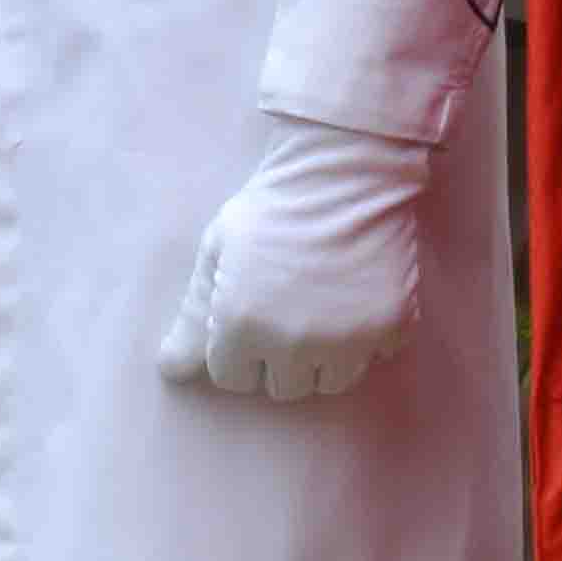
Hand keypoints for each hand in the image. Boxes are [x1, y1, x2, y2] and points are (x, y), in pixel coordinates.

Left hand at [159, 109, 436, 402]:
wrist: (343, 173)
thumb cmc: (271, 208)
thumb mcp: (217, 252)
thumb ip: (194, 318)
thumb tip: (170, 371)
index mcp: (242, 327)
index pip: (233, 377)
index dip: (238, 347)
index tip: (251, 313)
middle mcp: (293, 344)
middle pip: (282, 388)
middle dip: (279, 356)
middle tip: (289, 309)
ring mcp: (347, 340)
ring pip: (330, 382)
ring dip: (324, 355)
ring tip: (325, 309)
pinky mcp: (391, 328)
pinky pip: (376, 356)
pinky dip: (369, 335)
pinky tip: (358, 296)